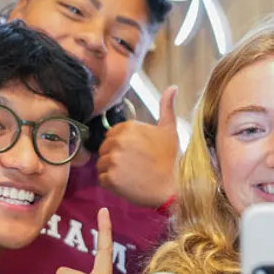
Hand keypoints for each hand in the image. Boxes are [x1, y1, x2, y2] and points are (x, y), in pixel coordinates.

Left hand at [97, 86, 180, 208]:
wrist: (173, 187)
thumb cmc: (171, 159)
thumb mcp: (169, 129)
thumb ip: (166, 107)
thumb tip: (173, 87)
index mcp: (129, 127)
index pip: (111, 135)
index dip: (120, 146)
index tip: (134, 155)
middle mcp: (118, 141)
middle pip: (104, 149)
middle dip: (114, 158)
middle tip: (132, 167)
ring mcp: (113, 160)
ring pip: (101, 165)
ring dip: (111, 171)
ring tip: (129, 176)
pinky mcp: (110, 178)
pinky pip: (101, 180)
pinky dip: (111, 184)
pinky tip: (126, 185)